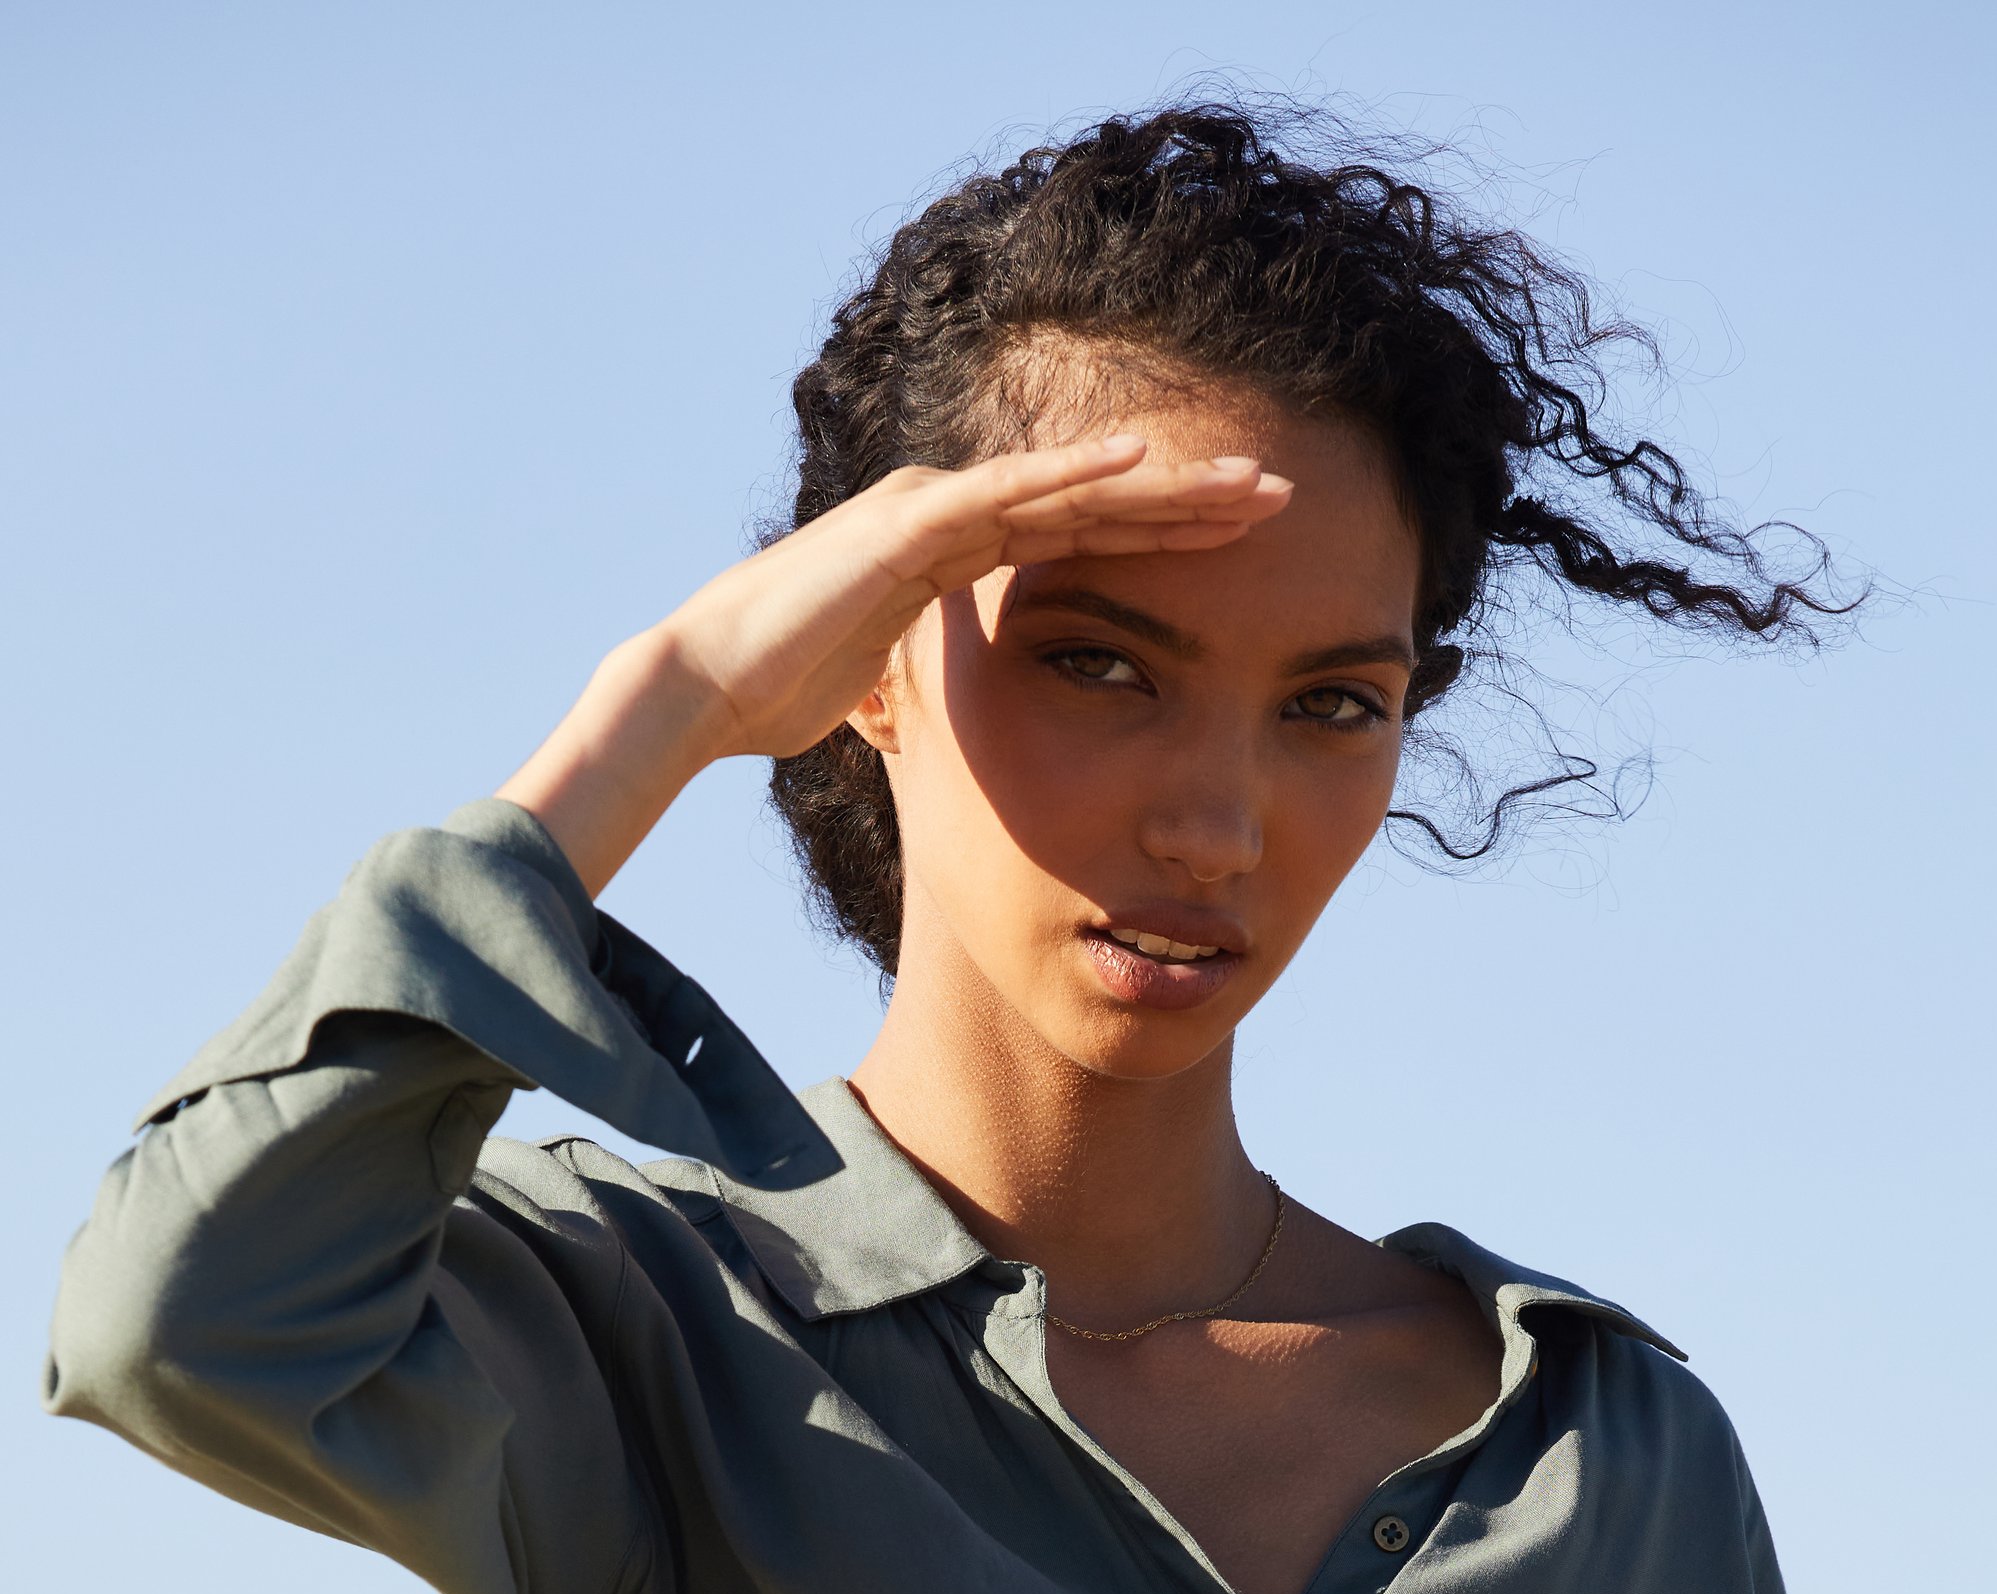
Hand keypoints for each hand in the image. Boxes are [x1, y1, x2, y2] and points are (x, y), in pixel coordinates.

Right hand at [499, 437, 1292, 894]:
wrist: (712, 685)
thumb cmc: (790, 692)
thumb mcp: (903, 694)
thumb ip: (948, 686)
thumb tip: (977, 726)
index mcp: (964, 554)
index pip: (1088, 538)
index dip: (1169, 535)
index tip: (1248, 542)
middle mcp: (958, 514)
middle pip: (1099, 502)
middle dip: (1193, 500)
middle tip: (1284, 497)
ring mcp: (935, 509)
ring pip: (1071, 488)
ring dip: (1163, 484)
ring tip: (1245, 485)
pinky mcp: (910, 524)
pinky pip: (1007, 496)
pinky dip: (1073, 476)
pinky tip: (1138, 464)